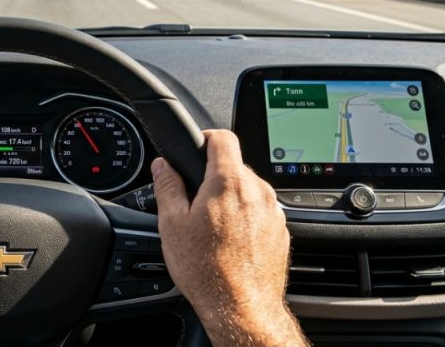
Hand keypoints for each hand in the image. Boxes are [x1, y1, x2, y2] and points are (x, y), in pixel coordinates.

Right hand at [153, 129, 307, 346]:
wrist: (240, 307)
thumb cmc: (207, 270)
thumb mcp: (172, 224)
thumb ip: (167, 187)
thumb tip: (163, 166)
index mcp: (228, 182)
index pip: (224, 137)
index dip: (207, 137)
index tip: (199, 146)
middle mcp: (257, 191)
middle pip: (235, 166)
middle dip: (216, 176)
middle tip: (196, 200)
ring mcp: (273, 211)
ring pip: (249, 190)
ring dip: (231, 198)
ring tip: (213, 226)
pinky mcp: (281, 231)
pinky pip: (261, 212)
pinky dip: (246, 218)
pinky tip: (230, 240)